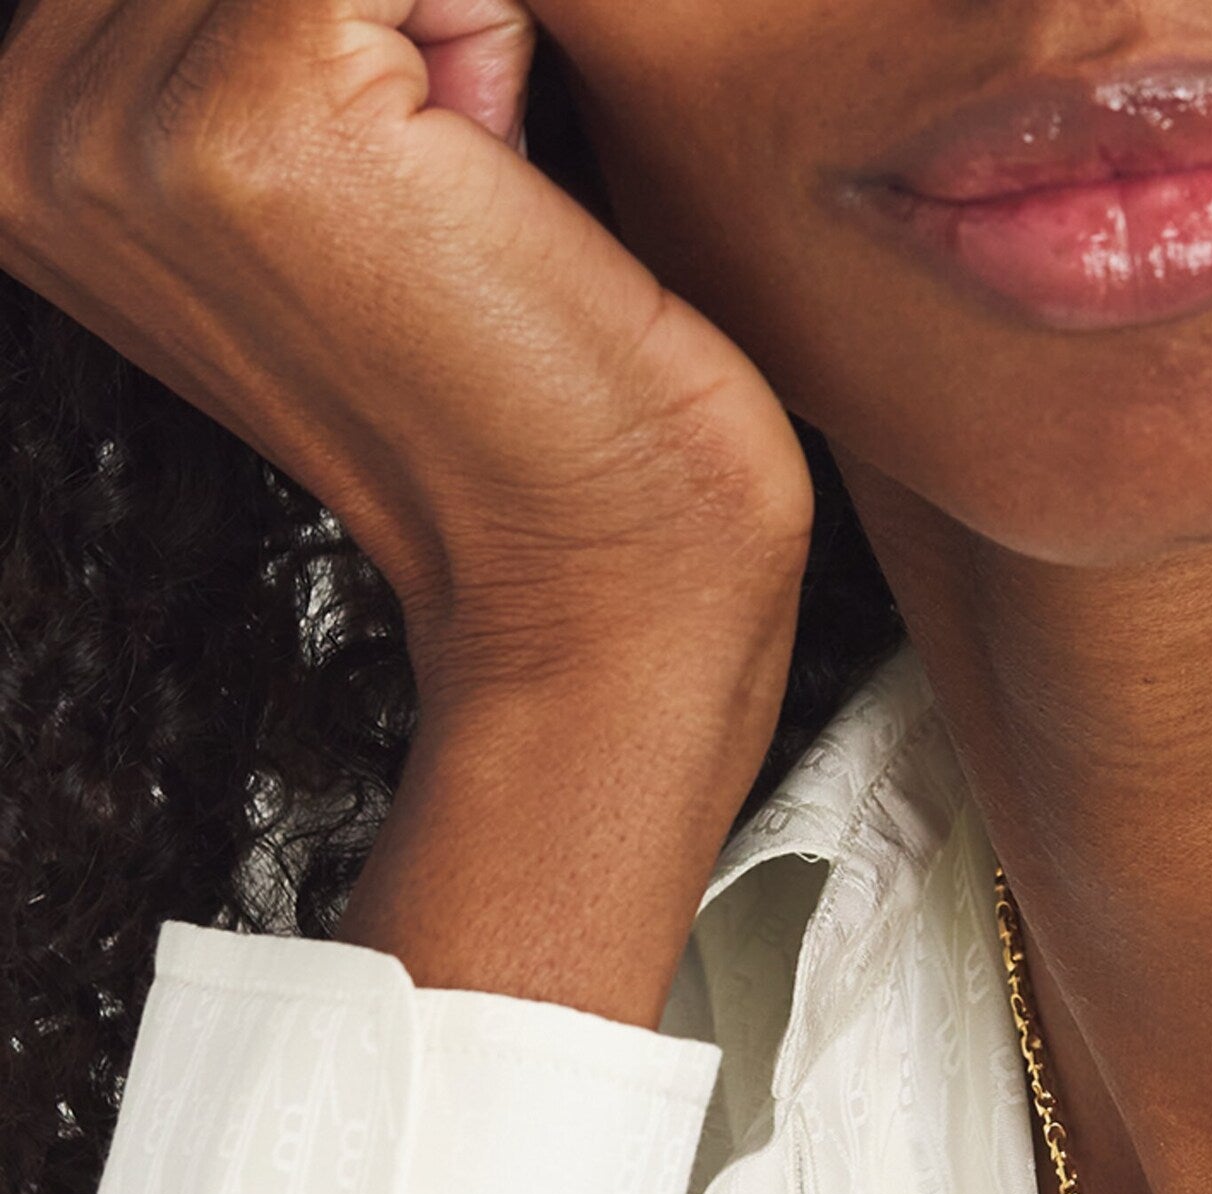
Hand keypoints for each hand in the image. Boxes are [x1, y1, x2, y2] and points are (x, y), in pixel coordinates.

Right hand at [0, 0, 813, 710]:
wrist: (604, 572)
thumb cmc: (512, 403)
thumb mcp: (308, 184)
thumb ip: (234, 40)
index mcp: (7, 148)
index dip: (331, 34)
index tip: (383, 190)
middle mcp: (22, 127)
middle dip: (377, 22)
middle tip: (437, 211)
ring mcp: (130, 122)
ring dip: (437, 28)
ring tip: (457, 209)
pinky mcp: (268, 102)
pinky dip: (492, 34)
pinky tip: (491, 192)